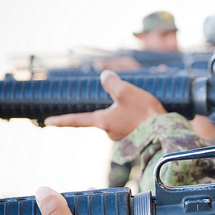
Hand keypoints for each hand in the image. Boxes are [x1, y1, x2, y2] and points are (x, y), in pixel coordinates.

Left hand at [44, 69, 166, 140]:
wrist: (166, 133)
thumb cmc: (144, 113)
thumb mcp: (125, 91)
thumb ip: (111, 82)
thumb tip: (104, 76)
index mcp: (103, 122)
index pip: (77, 120)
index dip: (62, 120)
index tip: (48, 123)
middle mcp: (110, 132)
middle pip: (105, 115)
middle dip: (116, 107)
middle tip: (133, 102)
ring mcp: (123, 137)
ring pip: (120, 119)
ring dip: (129, 111)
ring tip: (144, 107)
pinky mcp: (135, 138)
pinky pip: (131, 124)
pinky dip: (137, 117)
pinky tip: (148, 114)